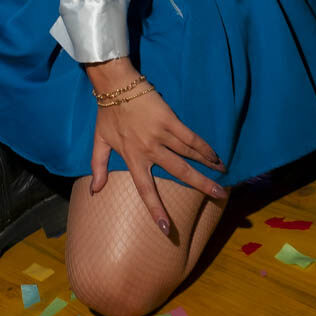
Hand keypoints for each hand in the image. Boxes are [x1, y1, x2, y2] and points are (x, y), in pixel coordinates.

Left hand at [89, 83, 223, 231]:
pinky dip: (204, 147)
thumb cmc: (107, 113)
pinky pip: (190, 137)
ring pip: (189, 154)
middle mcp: (149, 149)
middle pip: (179, 172)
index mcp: (132, 158)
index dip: (156, 210)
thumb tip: (94, 191)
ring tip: (222, 176)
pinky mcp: (169, 119)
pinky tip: (215, 155)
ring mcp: (161, 134)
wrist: (116, 85)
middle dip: (200, 185)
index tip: (166, 230)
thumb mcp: (99, 142)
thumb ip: (97, 167)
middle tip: (218, 196)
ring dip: (207, 165)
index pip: (145, 190)